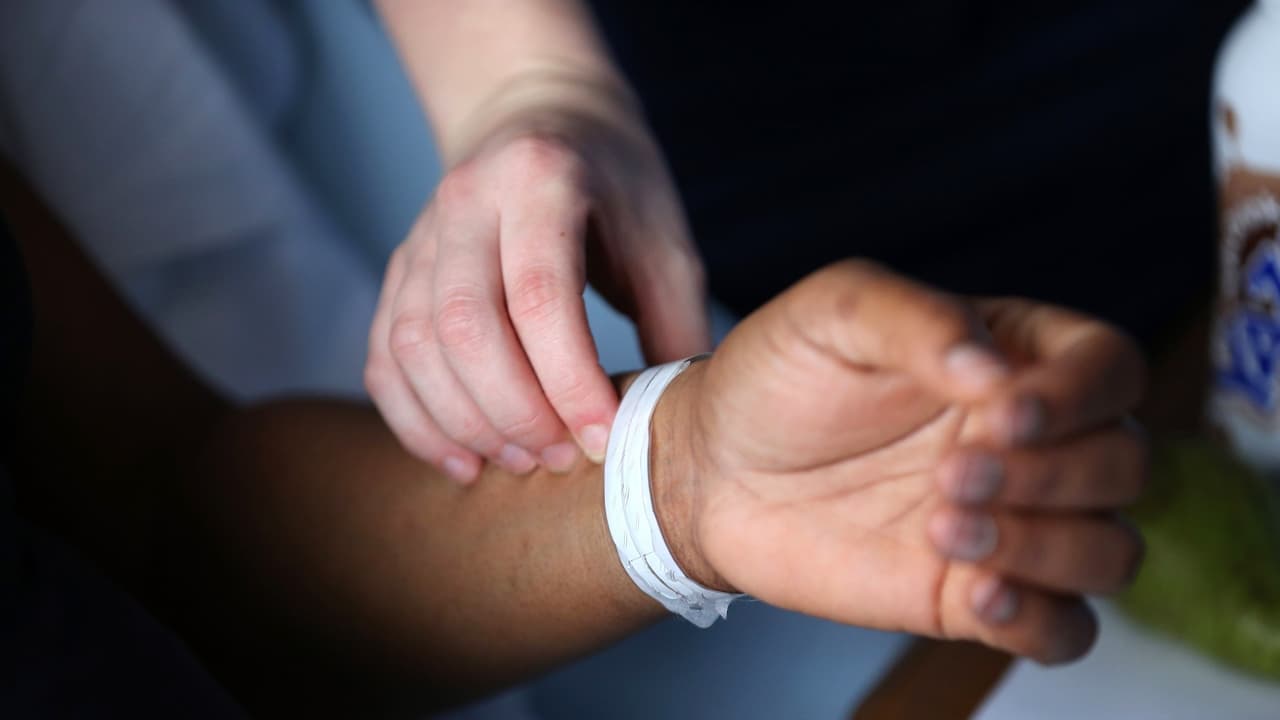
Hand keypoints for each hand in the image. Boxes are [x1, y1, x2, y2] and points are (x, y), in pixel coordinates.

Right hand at [365, 78, 708, 482]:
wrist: (539, 116)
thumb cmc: (615, 187)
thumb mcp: (665, 240)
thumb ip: (676, 326)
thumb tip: (680, 427)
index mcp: (540, 180)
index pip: (539, 296)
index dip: (568, 381)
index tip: (600, 439)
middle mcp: (465, 203)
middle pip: (464, 329)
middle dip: (513, 413)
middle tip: (560, 459)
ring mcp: (420, 237)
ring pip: (412, 348)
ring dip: (463, 424)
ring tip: (520, 464)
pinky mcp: (398, 273)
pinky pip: (384, 358)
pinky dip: (415, 421)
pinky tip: (463, 460)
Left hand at [655, 261, 1146, 663]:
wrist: (711, 469)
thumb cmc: (776, 376)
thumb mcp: (833, 313)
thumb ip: (917, 319)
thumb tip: (995, 368)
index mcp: (1010, 357)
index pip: (1109, 368)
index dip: (1078, 396)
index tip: (999, 414)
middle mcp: (1026, 441)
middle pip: (1122, 463)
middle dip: (1049, 476)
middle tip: (948, 475)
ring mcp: (1008, 522)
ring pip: (1110, 550)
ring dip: (1047, 548)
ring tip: (943, 531)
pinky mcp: (971, 595)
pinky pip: (1064, 630)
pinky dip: (1040, 621)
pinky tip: (972, 594)